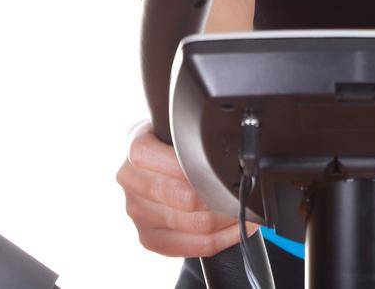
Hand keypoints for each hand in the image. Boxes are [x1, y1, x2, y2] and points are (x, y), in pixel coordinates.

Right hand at [116, 119, 260, 257]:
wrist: (153, 166)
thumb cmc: (171, 146)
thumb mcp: (175, 128)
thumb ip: (191, 134)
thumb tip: (226, 141)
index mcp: (136, 147)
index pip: (174, 164)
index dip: (201, 170)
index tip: (225, 172)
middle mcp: (130, 180)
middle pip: (186, 198)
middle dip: (221, 197)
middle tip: (243, 192)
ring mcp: (136, 212)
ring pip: (193, 224)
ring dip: (226, 219)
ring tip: (243, 209)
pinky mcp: (147, 237)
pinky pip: (190, 247)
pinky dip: (221, 240)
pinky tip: (234, 230)